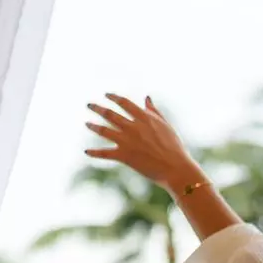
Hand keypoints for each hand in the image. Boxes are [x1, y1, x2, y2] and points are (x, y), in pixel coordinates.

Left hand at [85, 93, 202, 192]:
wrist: (175, 168)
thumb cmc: (174, 147)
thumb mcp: (166, 126)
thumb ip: (154, 111)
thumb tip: (146, 98)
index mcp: (144, 118)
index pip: (124, 103)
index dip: (113, 97)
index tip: (106, 95)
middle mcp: (133, 127)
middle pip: (110, 114)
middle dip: (98, 108)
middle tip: (89, 104)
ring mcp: (127, 141)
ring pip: (104, 130)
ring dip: (93, 126)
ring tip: (87, 123)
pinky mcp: (124, 156)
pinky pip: (104, 153)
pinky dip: (94, 152)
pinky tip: (86, 151)